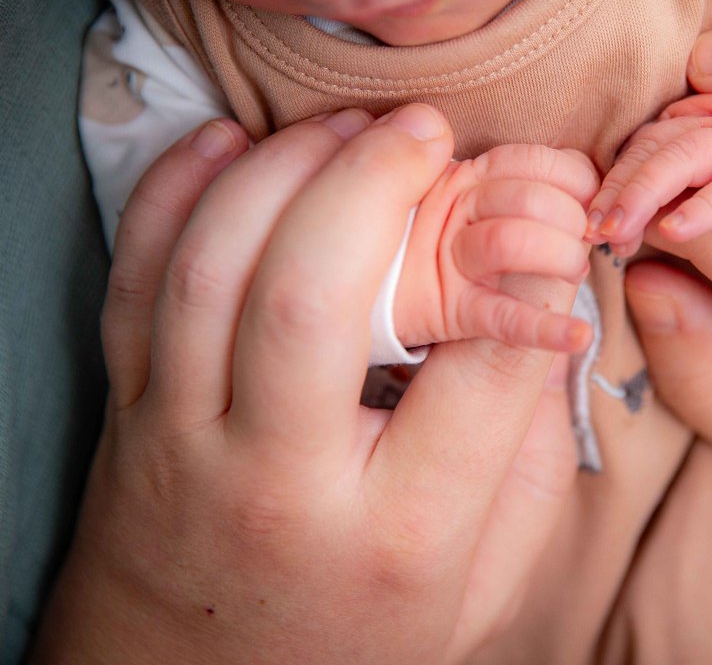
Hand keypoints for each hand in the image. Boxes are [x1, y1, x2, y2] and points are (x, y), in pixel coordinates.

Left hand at [32, 106, 582, 663]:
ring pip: (211, 272)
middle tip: (428, 132)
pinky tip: (235, 145)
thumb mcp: (485, 575)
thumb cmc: (361, 627)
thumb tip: (542, 300)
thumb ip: (526, 445)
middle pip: (312, 299)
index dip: (527, 270)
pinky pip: (132, 281)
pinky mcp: (128, 413)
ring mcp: (183, 444)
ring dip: (283, 171)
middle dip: (375, 185)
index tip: (550, 219)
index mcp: (400, 536)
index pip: (481, 371)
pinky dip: (176, 193)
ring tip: (350, 129)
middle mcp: (281, 483)